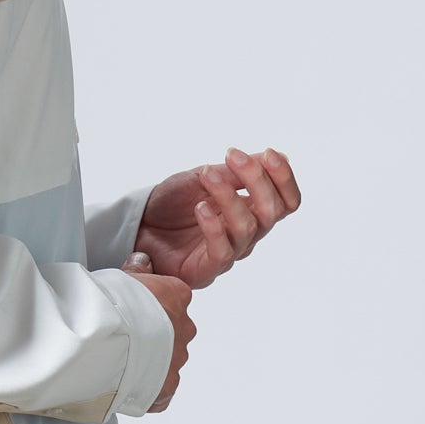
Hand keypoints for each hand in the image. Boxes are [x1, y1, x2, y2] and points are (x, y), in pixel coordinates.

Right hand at [118, 254, 195, 411]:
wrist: (106, 338)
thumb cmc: (112, 305)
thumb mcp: (123, 276)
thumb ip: (138, 271)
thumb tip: (142, 260)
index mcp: (177, 296)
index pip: (173, 298)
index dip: (152, 305)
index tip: (133, 310)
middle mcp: (184, 327)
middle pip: (173, 331)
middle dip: (154, 335)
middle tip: (126, 337)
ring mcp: (177, 358)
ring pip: (167, 361)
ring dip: (150, 362)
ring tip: (120, 361)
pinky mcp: (166, 387)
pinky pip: (161, 391)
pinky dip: (147, 390)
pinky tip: (127, 384)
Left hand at [129, 146, 300, 290]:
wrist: (138, 223)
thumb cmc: (173, 203)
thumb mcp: (204, 177)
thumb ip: (237, 172)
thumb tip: (277, 157)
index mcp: (251, 210)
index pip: (286, 201)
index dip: (284, 179)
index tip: (270, 153)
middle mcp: (246, 233)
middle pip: (271, 212)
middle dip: (256, 180)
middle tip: (232, 156)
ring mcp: (229, 252)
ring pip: (247, 228)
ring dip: (228, 196)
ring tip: (207, 175)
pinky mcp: (208, 269)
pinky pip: (222, 251)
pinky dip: (214, 226)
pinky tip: (199, 208)